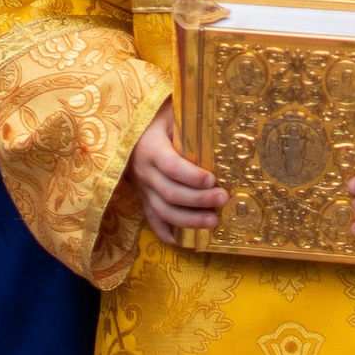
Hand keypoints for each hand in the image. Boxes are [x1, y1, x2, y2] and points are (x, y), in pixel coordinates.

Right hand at [126, 100, 224, 243]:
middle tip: (223, 199)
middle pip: (170, 193)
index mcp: (151, 148)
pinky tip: (183, 241)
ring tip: (214, 222)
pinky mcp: (143, 197)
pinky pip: (152, 218)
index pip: (171, 166)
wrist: (131, 127)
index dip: (191, 176)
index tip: (212, 179)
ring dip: (189, 220)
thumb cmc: (159, 117)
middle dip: (198, 200)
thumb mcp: (172, 113)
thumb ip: (189, 122)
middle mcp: (144, 171)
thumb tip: (222, 127)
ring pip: (163, 211)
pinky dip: (165, 232)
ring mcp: (142, 188)